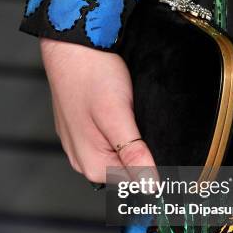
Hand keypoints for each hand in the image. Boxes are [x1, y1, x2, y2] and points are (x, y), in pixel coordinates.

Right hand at [40, 38, 156, 183]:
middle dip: (144, 152)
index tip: (162, 143)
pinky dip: (123, 130)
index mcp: (92, 165)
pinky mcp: (82, 130)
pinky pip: (110, 141)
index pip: (137, 184)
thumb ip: (132, 154)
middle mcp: (83, 161)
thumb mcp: (117, 115)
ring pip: (120, 155)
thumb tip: (151, 186)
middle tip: (147, 121)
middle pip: (128, 170)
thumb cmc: (91, 74)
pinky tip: (125, 111)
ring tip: (135, 113)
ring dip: (134, 140)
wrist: (71, 45)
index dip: (156, 168)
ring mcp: (80, 146)